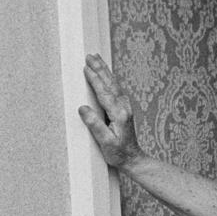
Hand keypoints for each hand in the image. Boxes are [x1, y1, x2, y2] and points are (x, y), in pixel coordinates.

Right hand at [79, 53, 143, 170]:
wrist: (133, 159)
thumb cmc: (119, 153)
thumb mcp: (105, 142)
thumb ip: (95, 125)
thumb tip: (83, 108)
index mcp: (119, 115)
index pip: (104, 92)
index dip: (95, 79)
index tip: (86, 68)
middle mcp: (124, 108)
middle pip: (110, 83)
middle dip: (100, 68)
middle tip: (90, 55)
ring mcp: (125, 108)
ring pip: (114, 84)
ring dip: (104, 71)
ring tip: (96, 59)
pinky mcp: (124, 110)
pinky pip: (116, 89)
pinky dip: (109, 79)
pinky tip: (105, 75)